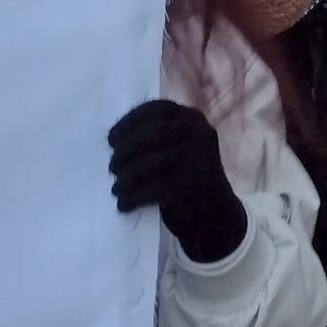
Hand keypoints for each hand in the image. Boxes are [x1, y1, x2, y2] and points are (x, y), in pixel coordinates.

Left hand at [109, 99, 247, 262]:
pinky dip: (133, 197)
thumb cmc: (187, 178)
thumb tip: (113, 139)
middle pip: (154, 133)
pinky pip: (153, 189)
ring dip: (126, 177)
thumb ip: (155, 137)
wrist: (216, 216)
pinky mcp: (192, 188)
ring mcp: (199, 160)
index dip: (129, 121)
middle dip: (126, 149)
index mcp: (194, 120)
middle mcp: (200, 135)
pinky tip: (124, 204)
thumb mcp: (178, 147)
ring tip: (116, 188)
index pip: (157, 109)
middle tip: (111, 167)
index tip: (110, 138)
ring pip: (150, 163)